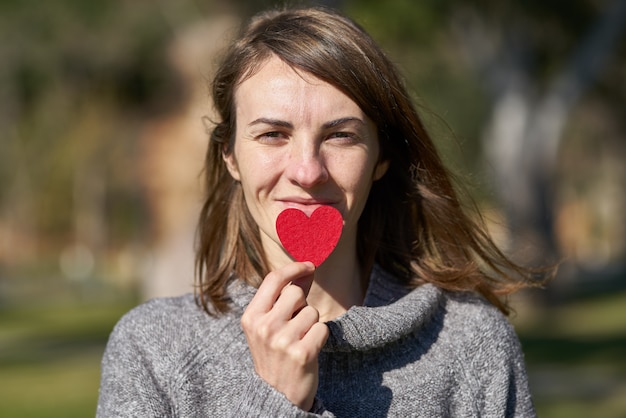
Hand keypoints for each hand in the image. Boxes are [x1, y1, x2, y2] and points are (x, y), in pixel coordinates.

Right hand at [241, 262, 328, 410]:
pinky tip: (308, 350)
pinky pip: (322, 329)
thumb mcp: (269, 326)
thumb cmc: (274, 355)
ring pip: (312, 312)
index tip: (309, 265)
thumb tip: (306, 270)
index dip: (294, 268)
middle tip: (296, 326)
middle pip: (296, 293)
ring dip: (311, 324)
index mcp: (251, 317)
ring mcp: (282, 340)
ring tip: (300, 340)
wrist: (276, 396)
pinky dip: (320, 338)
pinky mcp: (302, 353)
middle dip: (302, 306)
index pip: (274, 279)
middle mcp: (264, 326)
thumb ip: (285, 297)